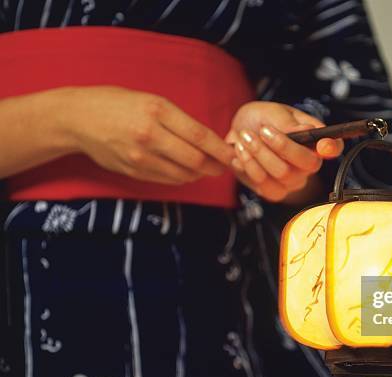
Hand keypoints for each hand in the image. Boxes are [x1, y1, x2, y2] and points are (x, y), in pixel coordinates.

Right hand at [63, 86, 234, 184]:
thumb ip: (179, 120)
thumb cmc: (117, 104)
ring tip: (207, 168)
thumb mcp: (151, 101)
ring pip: (183, 174)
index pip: (199, 136)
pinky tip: (187, 171)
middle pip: (195, 160)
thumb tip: (208, 140)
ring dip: (200, 174)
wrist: (77, 118)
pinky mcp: (133, 171)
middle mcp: (149, 135)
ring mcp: (140, 156)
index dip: (221, 150)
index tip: (233, 155)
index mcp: (157, 111)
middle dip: (215, 166)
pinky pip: (167, 179)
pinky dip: (182, 177)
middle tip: (225, 166)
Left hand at [226, 101, 343, 201]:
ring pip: (282, 173)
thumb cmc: (262, 120)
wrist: (239, 133)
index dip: (332, 148)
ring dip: (259, 153)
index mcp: (315, 141)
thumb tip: (306, 131)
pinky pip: (264, 184)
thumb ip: (287, 123)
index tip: (323, 145)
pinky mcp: (274, 192)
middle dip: (280, 146)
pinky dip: (248, 165)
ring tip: (244, 137)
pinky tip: (240, 153)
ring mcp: (292, 181)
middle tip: (261, 130)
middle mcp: (308, 165)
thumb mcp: (273, 112)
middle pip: (306, 164)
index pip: (334, 147)